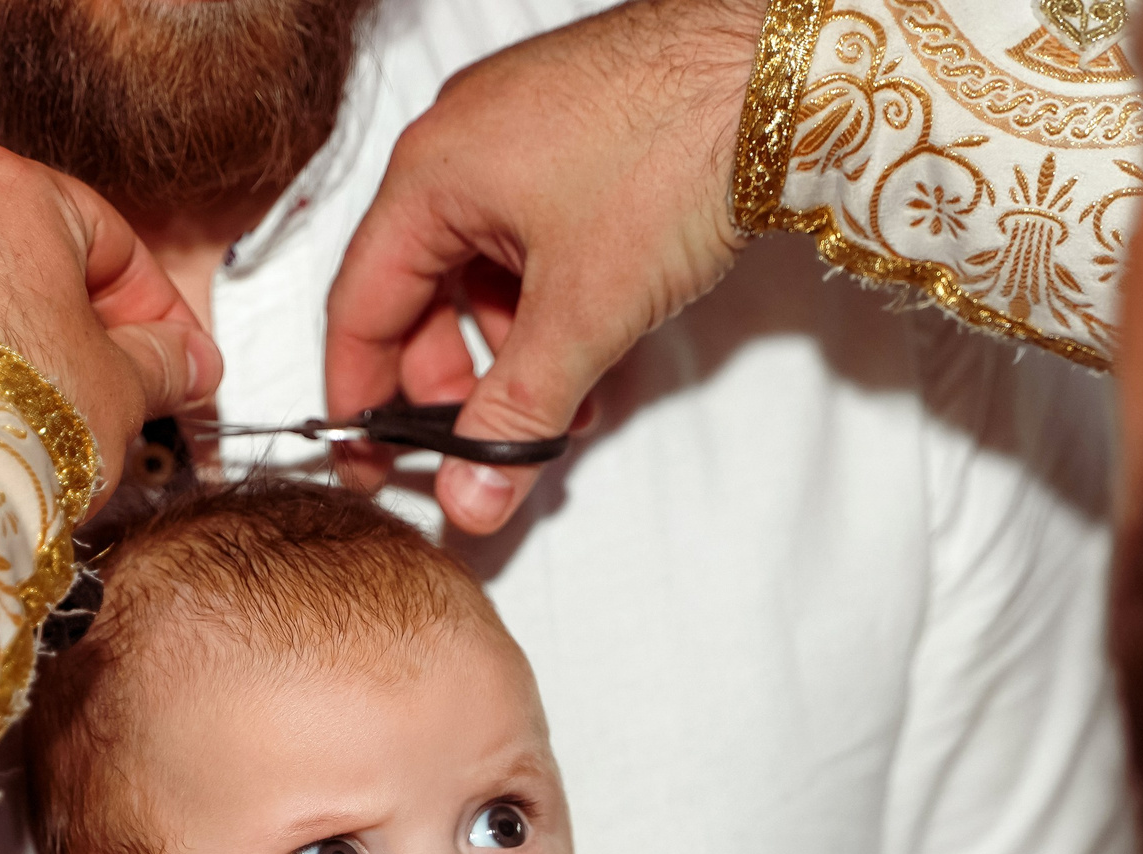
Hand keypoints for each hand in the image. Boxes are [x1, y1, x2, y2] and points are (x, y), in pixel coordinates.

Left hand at [0, 145, 222, 507]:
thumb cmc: (2, 412)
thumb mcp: (120, 387)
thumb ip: (161, 362)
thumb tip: (183, 360)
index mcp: (10, 189)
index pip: (112, 242)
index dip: (157, 313)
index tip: (176, 360)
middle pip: (29, 261)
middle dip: (77, 329)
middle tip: (116, 392)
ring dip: (8, 350)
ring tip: (40, 421)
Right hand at [323, 0, 765, 534]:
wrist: (782, 72)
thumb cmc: (677, 148)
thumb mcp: (585, 311)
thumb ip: (518, 414)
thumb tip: (470, 493)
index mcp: (430, 172)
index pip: (360, 307)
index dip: (361, 397)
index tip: (368, 461)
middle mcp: (461, 141)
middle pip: (421, 294)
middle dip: (457, 384)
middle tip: (489, 448)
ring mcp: (518, 133)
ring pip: (483, 271)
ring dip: (515, 351)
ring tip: (567, 407)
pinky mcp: (575, 137)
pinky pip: (530, 238)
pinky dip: (550, 302)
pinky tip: (596, 349)